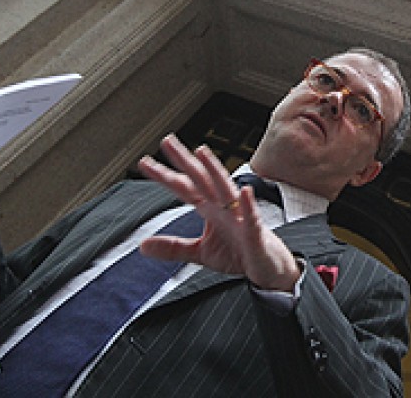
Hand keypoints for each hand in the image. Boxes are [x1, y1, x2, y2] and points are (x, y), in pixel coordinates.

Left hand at [137, 134, 300, 291]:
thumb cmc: (240, 254)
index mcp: (211, 209)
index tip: (146, 162)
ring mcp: (240, 217)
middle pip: (202, 179)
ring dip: (215, 171)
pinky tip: (244, 192)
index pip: (185, 188)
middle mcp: (224, 207)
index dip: (166, 175)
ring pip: (225, 190)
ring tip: (202, 153)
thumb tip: (142, 245)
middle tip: (167, 141)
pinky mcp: (256, 233)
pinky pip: (251, 217)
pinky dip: (248, 205)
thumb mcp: (200, 253)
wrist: (268, 269)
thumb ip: (173, 247)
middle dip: (185, 160)